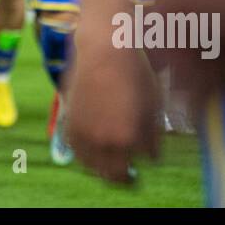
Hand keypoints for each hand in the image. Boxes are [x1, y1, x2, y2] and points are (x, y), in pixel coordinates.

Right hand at [65, 28, 159, 184]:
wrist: (104, 49)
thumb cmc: (135, 74)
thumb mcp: (154, 107)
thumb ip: (153, 137)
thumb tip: (152, 157)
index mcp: (126, 139)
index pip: (130, 170)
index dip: (137, 169)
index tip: (139, 167)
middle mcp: (101, 140)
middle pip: (110, 174)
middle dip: (120, 175)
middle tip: (126, 172)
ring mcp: (83, 132)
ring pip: (91, 165)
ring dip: (101, 168)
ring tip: (109, 163)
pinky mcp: (70, 121)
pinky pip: (75, 149)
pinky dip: (84, 154)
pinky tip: (93, 150)